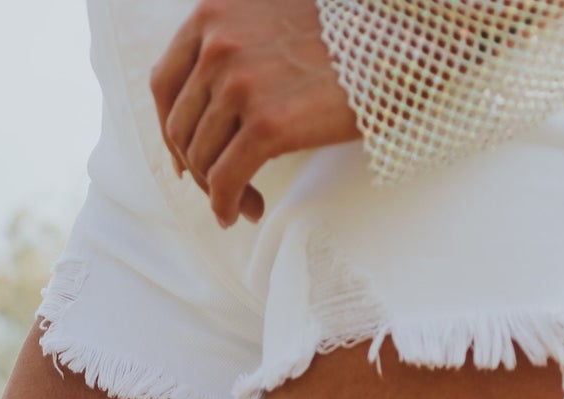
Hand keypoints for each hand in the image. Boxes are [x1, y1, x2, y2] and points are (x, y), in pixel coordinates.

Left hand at [151, 0, 360, 229]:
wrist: (399, 42)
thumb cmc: (344, 36)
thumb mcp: (272, 18)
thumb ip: (234, 45)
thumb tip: (205, 111)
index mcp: (214, 12)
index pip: (164, 82)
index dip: (171, 130)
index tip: (185, 158)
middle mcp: (218, 42)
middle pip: (180, 128)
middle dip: (199, 168)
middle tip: (223, 190)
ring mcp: (239, 82)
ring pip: (201, 159)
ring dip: (218, 191)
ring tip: (244, 204)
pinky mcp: (266, 123)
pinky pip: (225, 180)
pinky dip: (226, 205)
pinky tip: (244, 212)